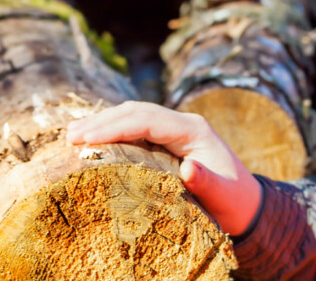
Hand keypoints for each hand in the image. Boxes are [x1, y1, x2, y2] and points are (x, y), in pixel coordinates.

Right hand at [65, 101, 260, 235]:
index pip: (147, 119)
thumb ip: (206, 181)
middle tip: (70, 136)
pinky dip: (113, 132)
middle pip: (136, 112)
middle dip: (102, 121)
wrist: (246, 204)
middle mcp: (183, 124)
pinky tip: (92, 140)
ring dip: (104, 123)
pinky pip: (136, 130)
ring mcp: (175, 131)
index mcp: (194, 130)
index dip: (114, 125)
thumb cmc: (233, 201)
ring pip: (134, 117)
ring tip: (72, 135)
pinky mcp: (168, 141)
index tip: (85, 137)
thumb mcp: (222, 195)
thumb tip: (189, 167)